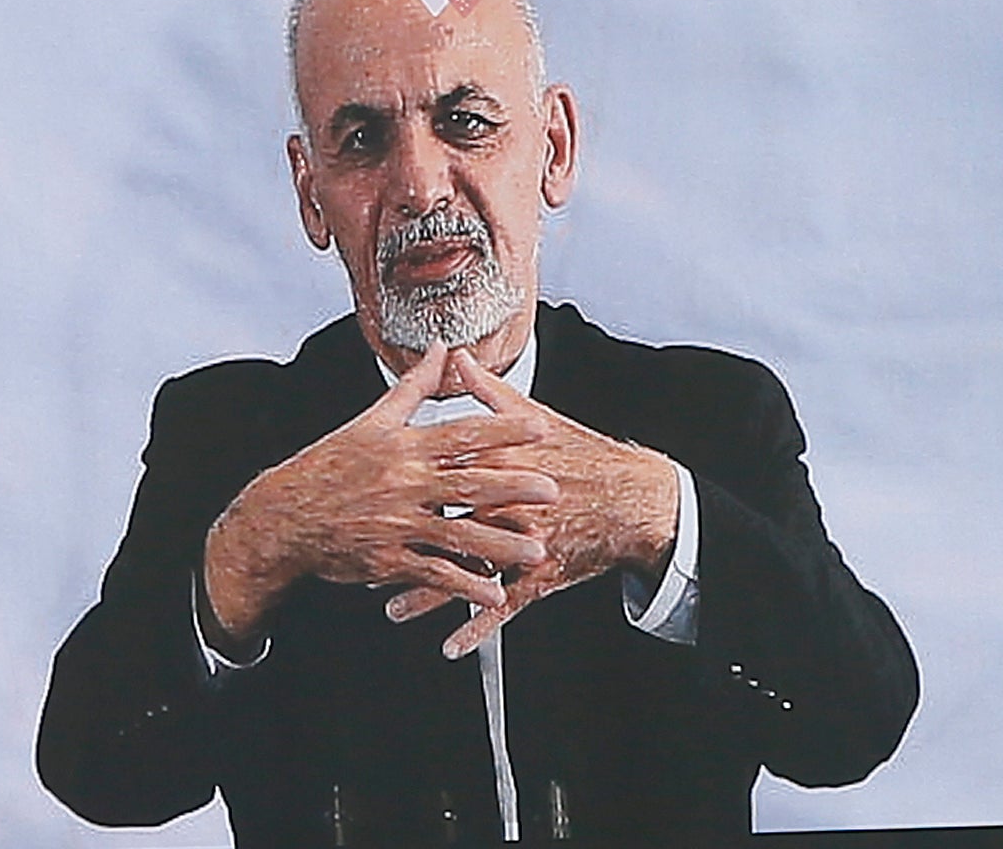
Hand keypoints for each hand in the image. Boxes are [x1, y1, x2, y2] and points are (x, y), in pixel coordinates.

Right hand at [200, 341, 563, 644]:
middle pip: (466, 485)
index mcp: (402, 447)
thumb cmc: (329, 465)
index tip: (538, 427)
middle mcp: (402, 484)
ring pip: (456, 535)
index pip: (459, 434)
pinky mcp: (387, 560)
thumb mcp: (370, 420)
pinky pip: (432, 574)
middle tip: (552, 491)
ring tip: (536, 551)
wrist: (285, 515)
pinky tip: (493, 593)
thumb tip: (441, 349)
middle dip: (512, 489)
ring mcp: (395, 524)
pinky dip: (464, 584)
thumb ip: (413, 387)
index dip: (501, 430)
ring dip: (499, 546)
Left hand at [384, 348, 679, 658]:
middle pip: (449, 524)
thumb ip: (488, 391)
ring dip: (431, 594)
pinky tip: (451, 645)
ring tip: (392, 606)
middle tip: (366, 554)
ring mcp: (527, 541)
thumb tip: (456, 357)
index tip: (368, 490)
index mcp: (503, 462)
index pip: (445, 471)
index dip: (405, 480)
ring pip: (470, 570)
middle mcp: (511, 502)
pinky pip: (506, 605)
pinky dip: (478, 627)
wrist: (636, 498)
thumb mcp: (537, 416)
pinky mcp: (543, 574)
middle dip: (407, 542)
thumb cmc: (584, 456)